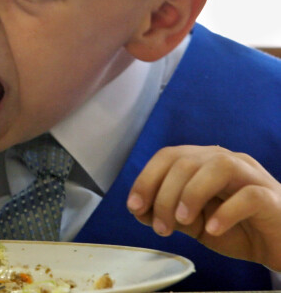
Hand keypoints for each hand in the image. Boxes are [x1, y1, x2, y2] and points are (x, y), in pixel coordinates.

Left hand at [127, 145, 280, 270]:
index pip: (169, 156)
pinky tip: (213, 229)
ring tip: (183, 222)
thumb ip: (168, 213)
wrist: (278, 245)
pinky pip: (249, 195)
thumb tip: (138, 209)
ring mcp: (251, 176)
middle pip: (187, 161)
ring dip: (192, 194)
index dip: (147, 179)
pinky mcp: (271, 198)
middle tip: (161, 228)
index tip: (134, 206)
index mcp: (204, 162)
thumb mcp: (195, 223)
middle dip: (165, 195)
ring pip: (218, 167)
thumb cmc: (237, 228)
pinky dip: (226, 212)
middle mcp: (226, 161)